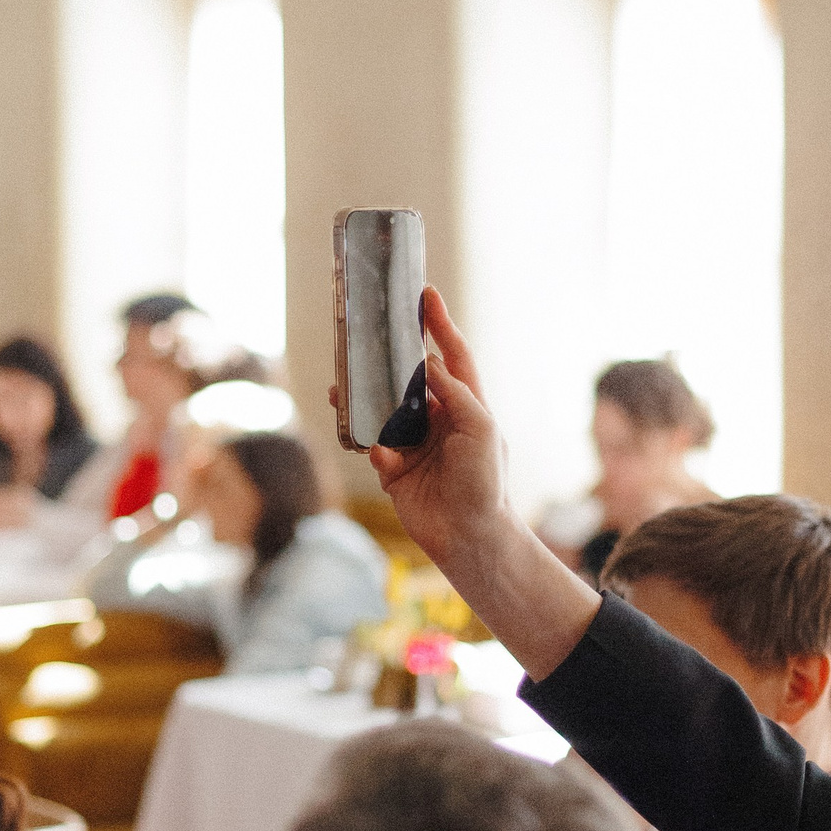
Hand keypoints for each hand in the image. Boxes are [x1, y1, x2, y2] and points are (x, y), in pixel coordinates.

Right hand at [352, 289, 598, 679]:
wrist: (470, 536)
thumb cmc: (486, 481)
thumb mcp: (480, 427)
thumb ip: (454, 392)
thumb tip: (424, 364)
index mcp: (467, 405)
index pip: (452, 355)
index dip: (440, 325)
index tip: (426, 294)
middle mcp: (440, 420)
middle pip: (409, 379)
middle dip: (389, 359)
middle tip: (369, 335)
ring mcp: (415, 444)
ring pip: (382, 410)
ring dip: (364, 399)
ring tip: (345, 386)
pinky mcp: (394, 470)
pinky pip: (373, 446)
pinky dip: (371, 444)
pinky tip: (378, 450)